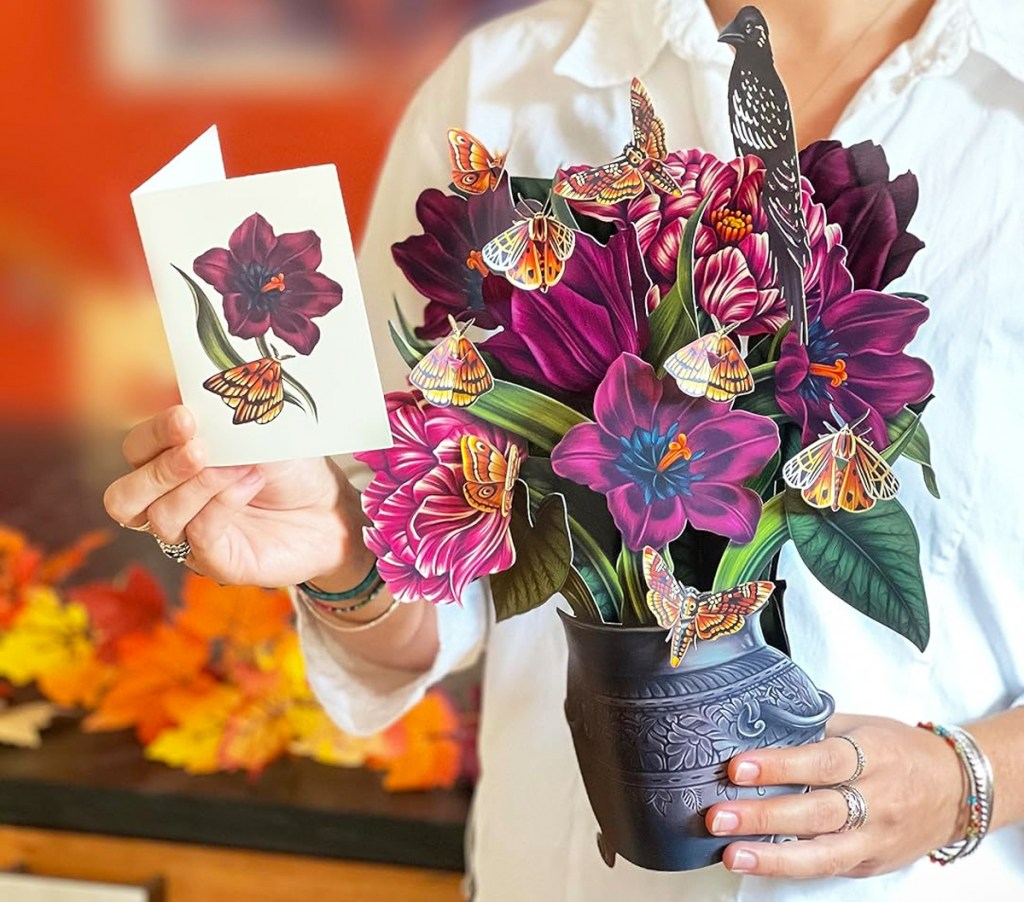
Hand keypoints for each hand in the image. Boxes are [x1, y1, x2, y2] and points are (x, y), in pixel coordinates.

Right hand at [102, 406, 370, 587]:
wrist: (330, 510)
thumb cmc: (290, 469)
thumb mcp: (259, 434)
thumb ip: (224, 422)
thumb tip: (199, 401)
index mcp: (171, 465)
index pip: (136, 450)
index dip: (153, 434)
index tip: (186, 417)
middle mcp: (170, 503)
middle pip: (124, 497)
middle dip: (160, 468)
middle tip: (199, 449)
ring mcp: (188, 537)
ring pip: (161, 517)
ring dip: (201, 486)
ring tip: (243, 468)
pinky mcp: (216, 562)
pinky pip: (198, 536)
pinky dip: (222, 505)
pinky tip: (249, 484)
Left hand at [705, 714, 968, 877]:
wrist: (958, 790)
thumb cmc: (899, 750)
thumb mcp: (861, 726)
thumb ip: (814, 726)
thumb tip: (757, 720)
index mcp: (872, 755)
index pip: (821, 762)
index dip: (779, 766)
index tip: (738, 768)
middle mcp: (875, 800)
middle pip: (816, 813)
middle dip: (762, 817)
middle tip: (719, 816)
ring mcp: (874, 838)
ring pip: (823, 854)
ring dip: (772, 857)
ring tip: (731, 854)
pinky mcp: (870, 863)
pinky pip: (828, 868)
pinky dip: (791, 867)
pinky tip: (757, 862)